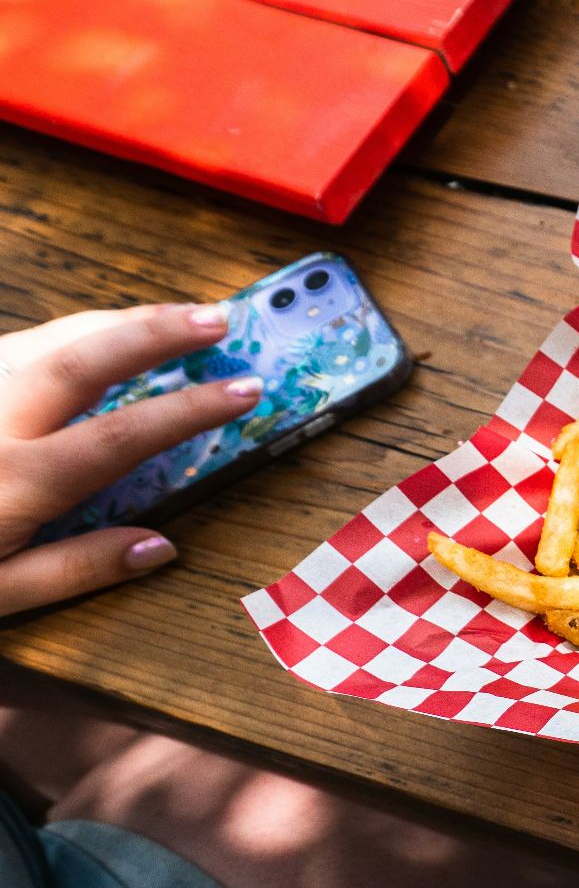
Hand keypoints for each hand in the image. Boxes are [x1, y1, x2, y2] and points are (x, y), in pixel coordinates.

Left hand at [0, 303, 261, 616]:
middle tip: (219, 316)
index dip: (193, 407)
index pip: (125, 433)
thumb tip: (160, 547)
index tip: (246, 388)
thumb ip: (76, 570)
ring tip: (170, 317)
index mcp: (15, 482)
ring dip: (112, 321)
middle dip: (158, 329)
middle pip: (84, 356)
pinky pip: (8, 350)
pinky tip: (86, 342)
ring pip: (42, 337)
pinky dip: (58, 338)